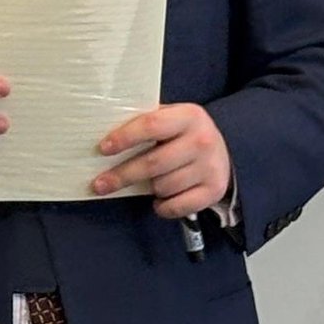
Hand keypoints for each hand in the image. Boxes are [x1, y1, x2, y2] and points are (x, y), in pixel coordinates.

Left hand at [94, 102, 230, 221]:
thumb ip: (145, 123)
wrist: (224, 153)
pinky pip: (175, 207)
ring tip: (149, 182)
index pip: (151, 125)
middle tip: (99, 184)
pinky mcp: (214, 191)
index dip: (124, 138)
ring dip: (148, 189)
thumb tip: (103, 137)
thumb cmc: (184, 136)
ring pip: (162, 186)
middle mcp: (202, 140)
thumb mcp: (170, 119)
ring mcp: (210, 167)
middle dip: (122, 175)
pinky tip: (160, 200)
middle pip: (153, 163)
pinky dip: (162, 207)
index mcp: (189, 116)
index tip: (103, 149)